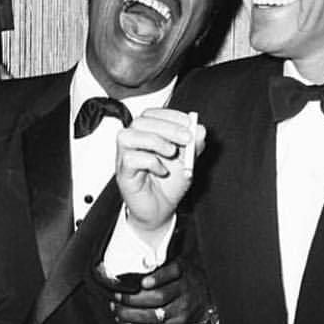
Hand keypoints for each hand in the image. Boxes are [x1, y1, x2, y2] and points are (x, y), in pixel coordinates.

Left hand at [102, 258, 200, 323]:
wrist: (206, 298)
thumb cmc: (184, 278)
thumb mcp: (177, 263)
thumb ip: (160, 263)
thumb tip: (132, 263)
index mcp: (183, 271)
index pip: (172, 272)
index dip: (157, 278)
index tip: (142, 282)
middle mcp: (185, 290)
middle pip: (159, 296)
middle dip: (133, 298)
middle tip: (116, 295)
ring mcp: (182, 310)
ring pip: (155, 315)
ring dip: (131, 313)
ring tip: (115, 308)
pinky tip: (123, 322)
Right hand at [116, 109, 205, 237]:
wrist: (162, 210)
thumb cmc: (170, 183)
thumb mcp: (188, 161)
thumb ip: (195, 145)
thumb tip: (200, 129)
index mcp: (147, 133)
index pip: (152, 113)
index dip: (171, 115)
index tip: (189, 124)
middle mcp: (133, 142)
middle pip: (140, 121)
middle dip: (166, 127)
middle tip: (186, 138)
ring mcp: (125, 157)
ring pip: (128, 136)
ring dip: (154, 141)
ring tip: (172, 153)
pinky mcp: (124, 173)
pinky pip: (131, 159)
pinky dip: (150, 162)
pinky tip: (162, 171)